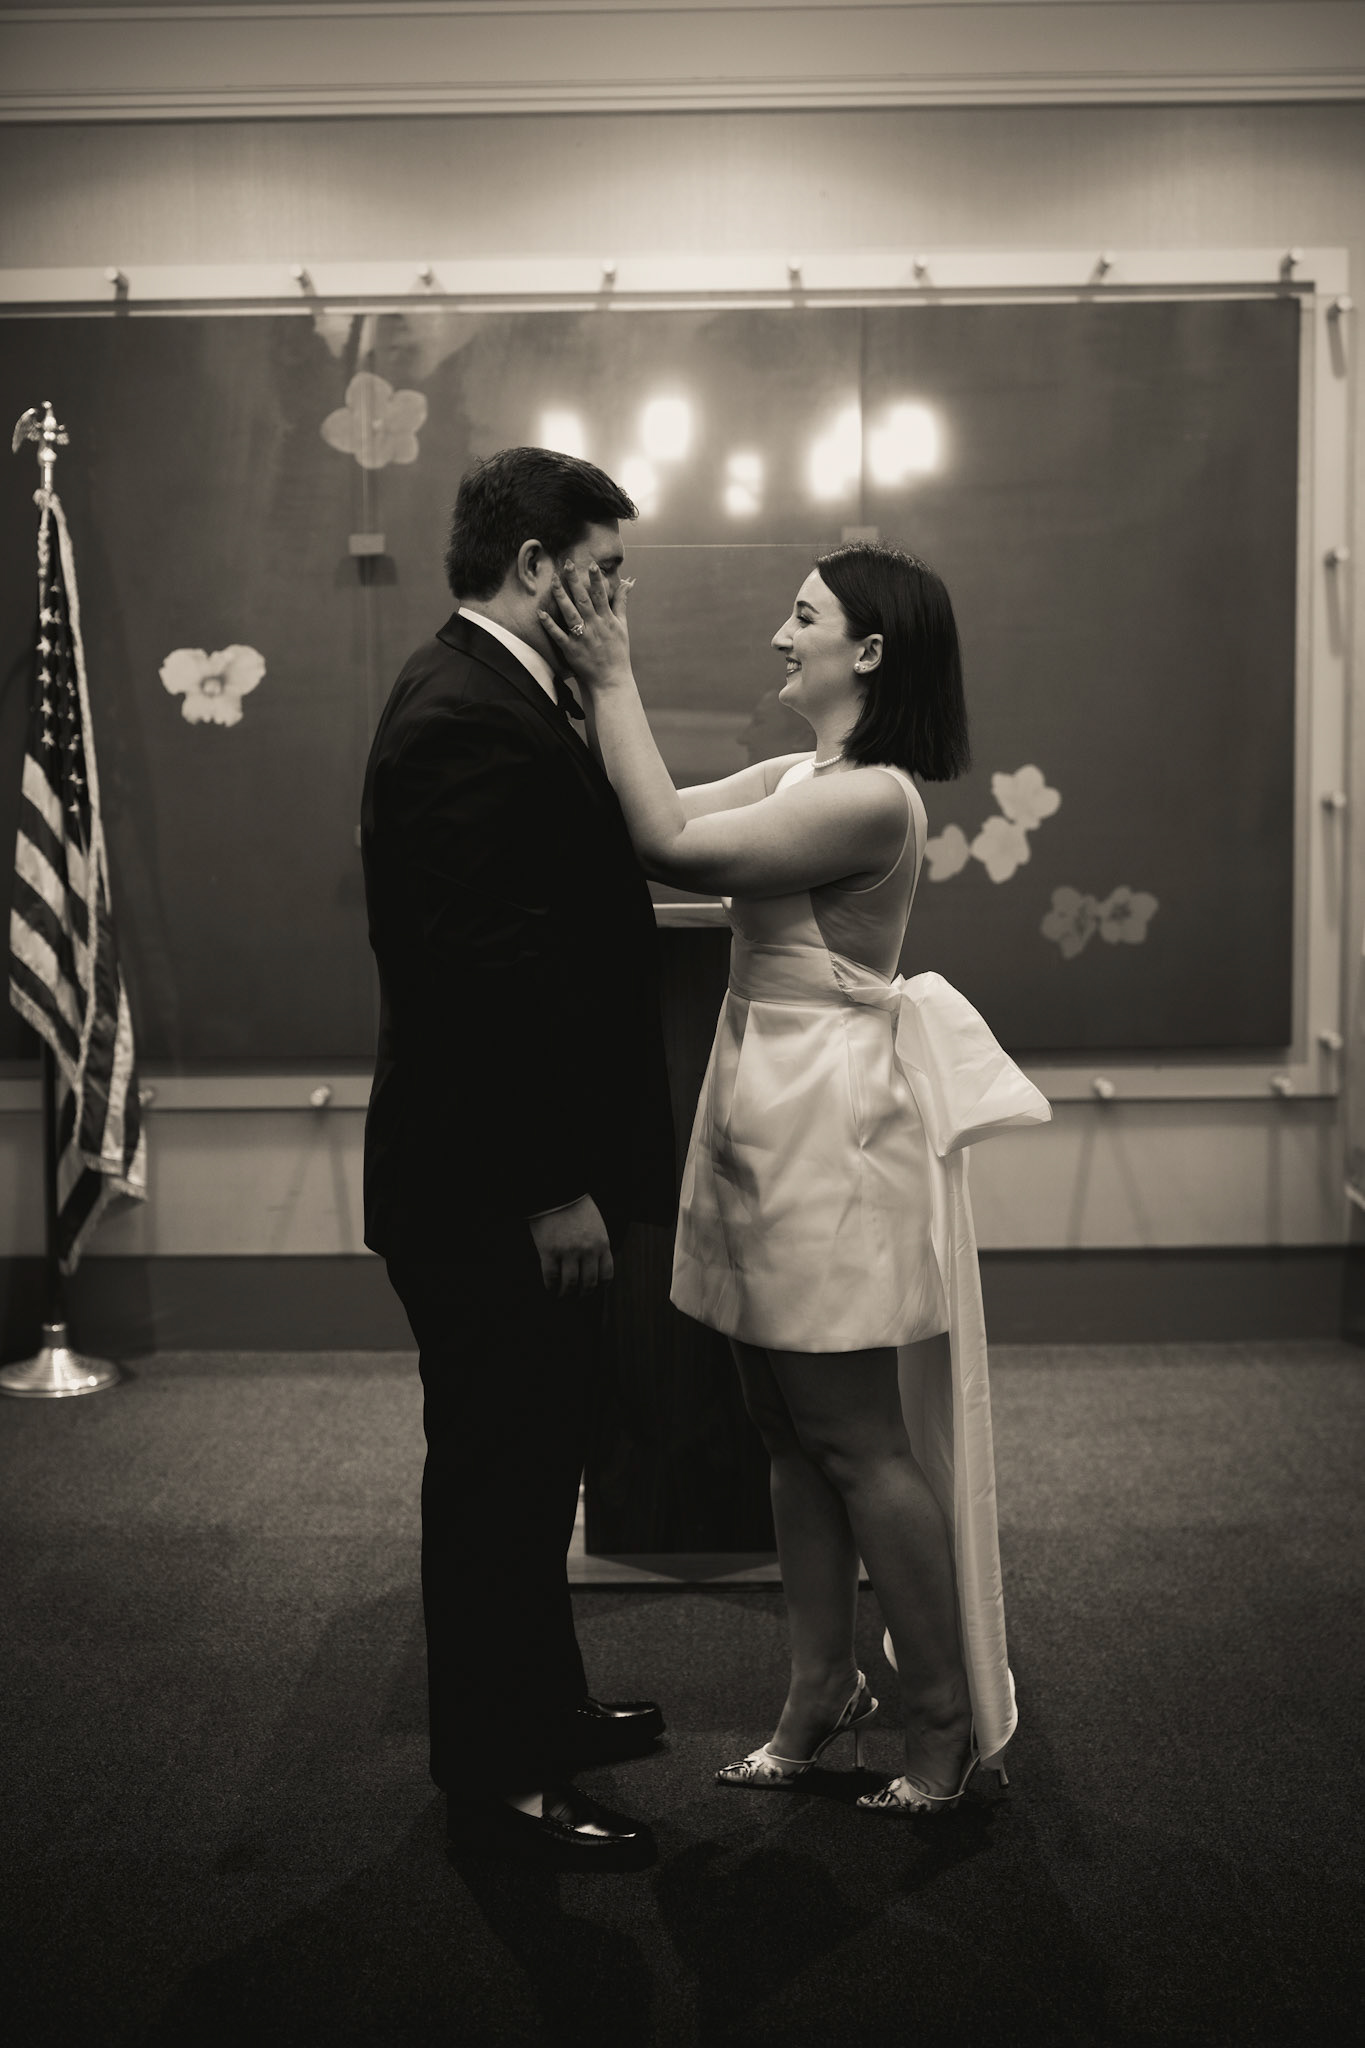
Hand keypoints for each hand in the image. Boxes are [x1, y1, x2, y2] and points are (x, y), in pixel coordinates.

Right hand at [527, 1193, 614, 1296]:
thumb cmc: (576, 1206)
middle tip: (578, 1297)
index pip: (606, 1274)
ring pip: (570, 1284)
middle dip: (583, 1293)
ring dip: (566, 1293)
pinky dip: (551, 1286)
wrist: (557, 1192)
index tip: (595, 1289)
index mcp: (602, 1244)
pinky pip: (551, 1276)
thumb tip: (593, 1265)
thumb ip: (597, 1244)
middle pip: (589, 1283)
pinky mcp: (549, 1252)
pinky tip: (550, 1287)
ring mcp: (568, 1252)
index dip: (600, 1286)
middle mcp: (588, 1251)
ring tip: (562, 1295)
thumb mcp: (596, 1225)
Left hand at [538, 561, 634, 694]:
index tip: (591, 564)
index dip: (597, 580)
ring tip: (553, 581)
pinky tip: (540, 613)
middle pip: (583, 600)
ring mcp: (583, 638)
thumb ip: (621, 604)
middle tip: (567, 564)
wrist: (611, 681)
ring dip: (561, 597)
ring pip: (570, 613)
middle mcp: (595, 627)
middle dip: (575, 581)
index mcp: (607, 620)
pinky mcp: (571, 650)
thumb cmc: (618, 653)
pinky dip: (549, 624)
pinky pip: (558, 635)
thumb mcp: (622, 627)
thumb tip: (628, 583)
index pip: (602, 596)